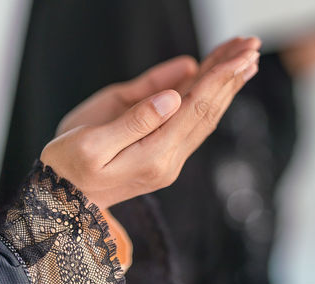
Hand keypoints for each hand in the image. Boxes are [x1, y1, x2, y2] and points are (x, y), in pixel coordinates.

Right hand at [41, 37, 260, 207]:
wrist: (62, 204)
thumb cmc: (67, 169)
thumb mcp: (90, 143)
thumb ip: (135, 120)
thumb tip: (175, 96)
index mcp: (154, 155)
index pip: (196, 108)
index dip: (221, 78)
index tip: (243, 55)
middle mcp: (170, 159)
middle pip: (209, 110)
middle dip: (232, 76)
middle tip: (252, 48)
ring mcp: (170, 159)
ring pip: (206, 116)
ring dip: (226, 86)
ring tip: (245, 58)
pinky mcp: (164, 155)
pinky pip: (193, 122)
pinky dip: (209, 98)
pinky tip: (218, 80)